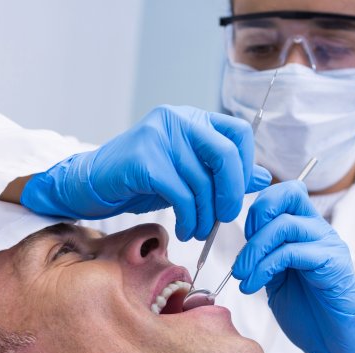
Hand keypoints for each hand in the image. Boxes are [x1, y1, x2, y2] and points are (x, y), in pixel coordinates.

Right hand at [20, 105, 271, 240]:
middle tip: (225, 218)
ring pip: (201, 180)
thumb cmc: (140, 180)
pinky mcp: (143, 160)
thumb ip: (223, 174)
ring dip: (205, 215)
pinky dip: (188, 217)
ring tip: (197, 231)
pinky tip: (183, 229)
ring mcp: (158, 137)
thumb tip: (264, 177)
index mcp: (192, 119)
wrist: (90, 184)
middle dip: (231, 193)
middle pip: (225, 154)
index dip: (245, 167)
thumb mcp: (187, 175)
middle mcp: (177, 120)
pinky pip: (180, 193)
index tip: (235, 195)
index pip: (238, 134)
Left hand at [232, 181, 354, 352]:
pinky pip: (293, 252)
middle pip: (287, 195)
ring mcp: (328, 245)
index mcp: (306, 230)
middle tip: (240, 257)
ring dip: (254, 251)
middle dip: (255, 219)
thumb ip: (264, 257)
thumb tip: (240, 248)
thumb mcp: (277, 279)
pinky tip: (253, 285)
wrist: (337, 346)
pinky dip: (265, 267)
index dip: (259, 205)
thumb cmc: (309, 314)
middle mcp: (320, 231)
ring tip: (242, 276)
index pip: (285, 193)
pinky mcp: (333, 264)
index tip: (244, 237)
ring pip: (285, 225)